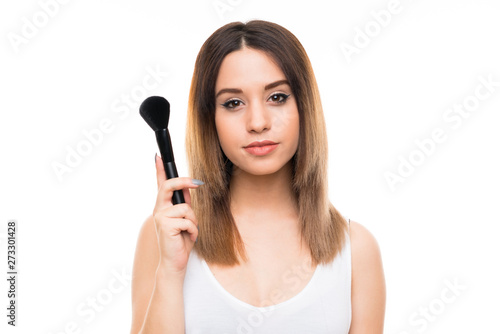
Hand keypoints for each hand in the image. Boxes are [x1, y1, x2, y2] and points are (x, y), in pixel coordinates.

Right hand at [152, 154, 201, 274]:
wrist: (175, 262)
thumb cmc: (180, 241)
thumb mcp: (185, 218)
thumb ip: (184, 203)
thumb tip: (188, 186)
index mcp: (163, 206)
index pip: (160, 184)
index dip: (159, 170)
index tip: (158, 156)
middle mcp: (159, 210)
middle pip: (168, 186)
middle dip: (184, 182)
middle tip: (198, 183)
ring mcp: (160, 217)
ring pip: (186, 208)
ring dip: (194, 221)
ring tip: (189, 232)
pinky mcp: (165, 226)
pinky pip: (188, 220)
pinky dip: (193, 230)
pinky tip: (188, 238)